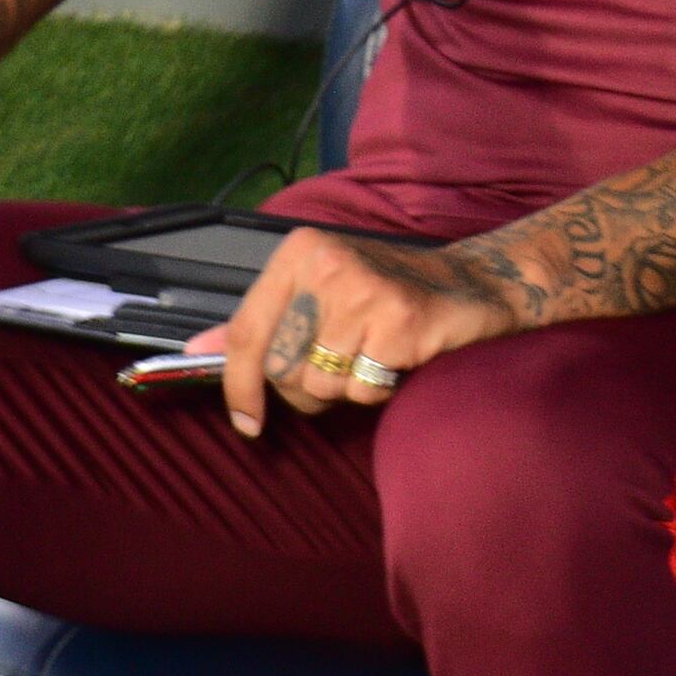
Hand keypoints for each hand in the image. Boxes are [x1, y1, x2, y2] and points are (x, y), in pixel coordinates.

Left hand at [213, 228, 521, 437]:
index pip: (247, 331)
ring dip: (347, 390)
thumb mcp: (320, 295)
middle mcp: (327, 265)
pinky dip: (378, 390)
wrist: (477, 283)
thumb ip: (262, 323)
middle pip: (281, 366)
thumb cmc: (392, 294)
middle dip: (307, 389)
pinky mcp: (400, 321)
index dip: (238, 385)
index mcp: (300, 253)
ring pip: (321, 384)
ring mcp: (364, 290)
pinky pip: (362, 390)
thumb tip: (197, 352)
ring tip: (374, 359)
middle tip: (342, 372)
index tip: (246, 421)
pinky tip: (398, 362)